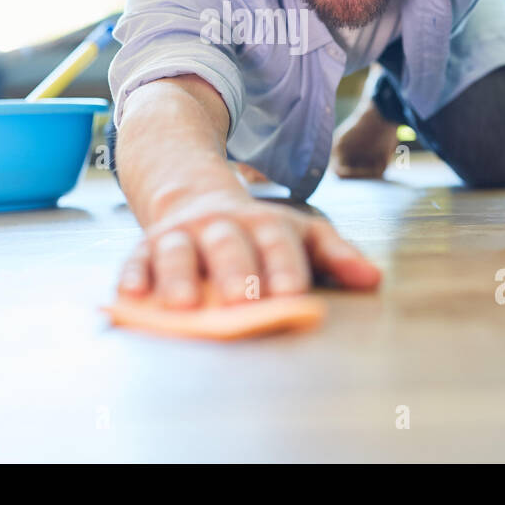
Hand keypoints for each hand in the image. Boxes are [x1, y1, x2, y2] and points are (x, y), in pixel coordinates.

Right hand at [117, 191, 381, 308]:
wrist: (196, 198)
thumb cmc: (260, 233)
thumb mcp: (302, 234)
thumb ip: (335, 255)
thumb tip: (374, 279)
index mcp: (264, 224)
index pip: (277, 243)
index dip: (284, 267)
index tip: (291, 292)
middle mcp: (220, 227)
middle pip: (228, 244)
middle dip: (234, 271)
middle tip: (242, 300)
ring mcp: (180, 236)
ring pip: (177, 251)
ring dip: (178, 277)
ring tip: (181, 306)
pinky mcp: (145, 249)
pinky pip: (135, 261)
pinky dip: (131, 277)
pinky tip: (130, 298)